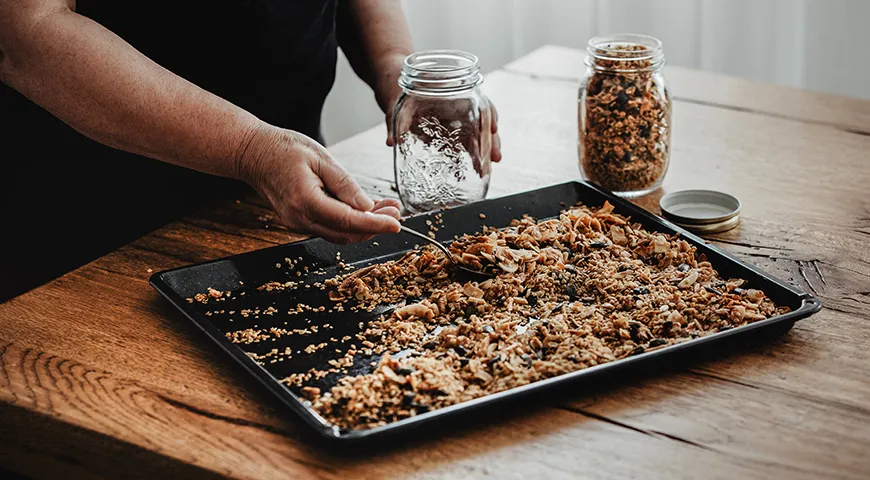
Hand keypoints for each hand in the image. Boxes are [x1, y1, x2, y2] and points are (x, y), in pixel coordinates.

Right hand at [239, 124, 401, 243]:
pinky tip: (365, 208)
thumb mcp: (321, 158)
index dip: (376, 224)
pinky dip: (350, 222)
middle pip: (347, 234)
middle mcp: (300, 219)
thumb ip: (345, 184)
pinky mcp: (300, 222)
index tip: (396, 223)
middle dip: (375, 225)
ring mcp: (298, 224)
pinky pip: (330, 227)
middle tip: (396, 211)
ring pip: (340, 234)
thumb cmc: (284, 149)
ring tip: (386, 208)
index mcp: (306, 202)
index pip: (349, 221)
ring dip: (365, 225)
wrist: (253, 153)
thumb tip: (367, 206)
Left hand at [383, 91, 501, 163]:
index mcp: (449, 94)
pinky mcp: (445, 131)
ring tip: (485, 169)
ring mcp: (451, 120)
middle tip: (495, 158)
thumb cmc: (395, 87)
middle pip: (481, 122)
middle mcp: (454, 107)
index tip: (493, 128)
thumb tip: (390, 142)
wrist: (391, 85)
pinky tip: (474, 168)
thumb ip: (392, 123)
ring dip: (483, 151)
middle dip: (491, 140)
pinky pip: (462, 143)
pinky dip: (469, 155)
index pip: (476, 101)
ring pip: (475, 134)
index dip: (488, 114)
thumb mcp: (392, 103)